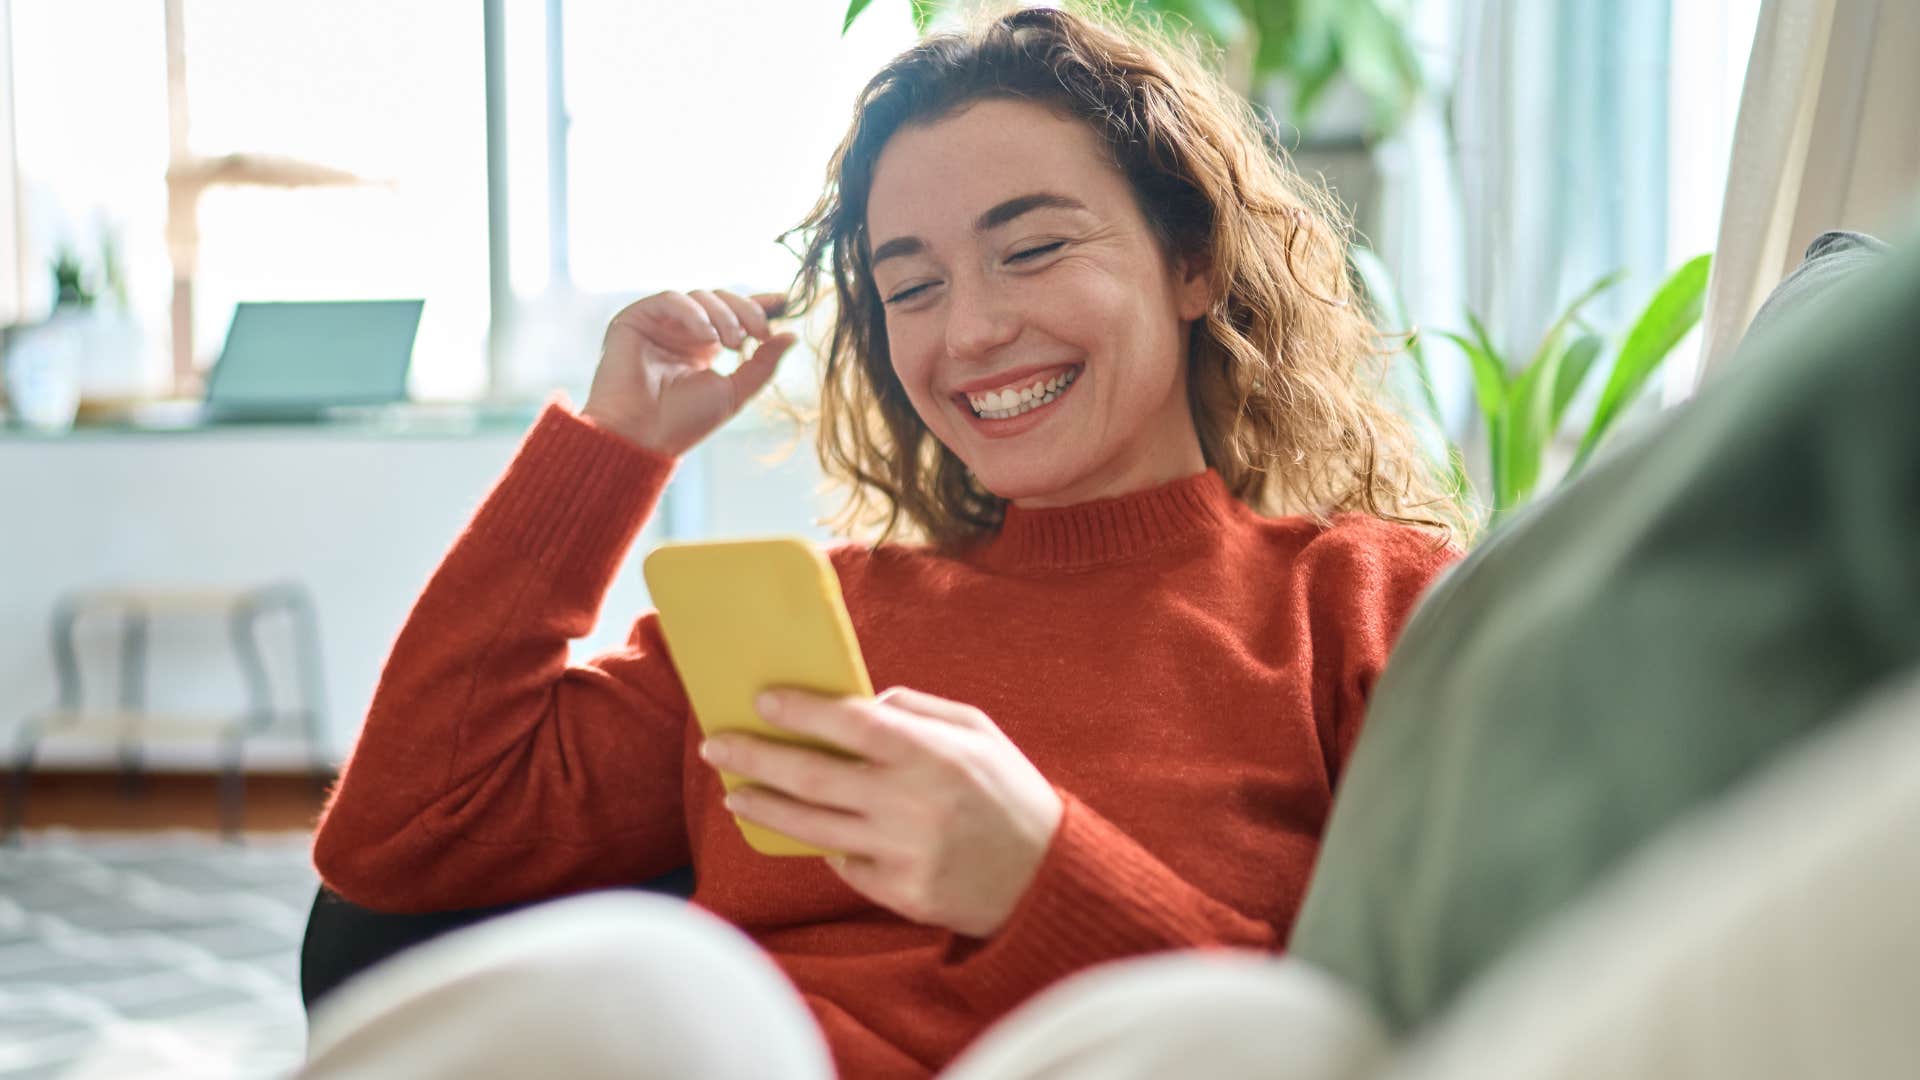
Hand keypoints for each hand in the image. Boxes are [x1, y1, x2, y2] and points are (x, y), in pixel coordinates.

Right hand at [581, 288, 795, 455]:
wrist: (642, 437)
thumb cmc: (684, 422)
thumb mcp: (735, 392)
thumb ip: (763, 364)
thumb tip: (792, 335)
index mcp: (704, 346)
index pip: (734, 314)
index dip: (759, 304)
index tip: (785, 301)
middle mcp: (682, 331)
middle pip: (721, 299)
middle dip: (746, 311)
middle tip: (760, 334)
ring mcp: (659, 323)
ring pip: (700, 296)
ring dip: (724, 315)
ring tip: (732, 344)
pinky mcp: (636, 318)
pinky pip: (671, 299)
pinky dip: (694, 313)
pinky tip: (708, 336)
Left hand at [699, 687, 1064, 938]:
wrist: (1047, 878)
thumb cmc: (1010, 792)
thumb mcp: (979, 732)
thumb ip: (918, 709)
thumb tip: (859, 701)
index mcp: (932, 753)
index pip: (850, 723)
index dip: (801, 710)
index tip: (762, 700)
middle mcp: (911, 803)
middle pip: (812, 776)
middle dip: (756, 757)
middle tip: (717, 745)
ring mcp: (902, 853)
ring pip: (812, 827)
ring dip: (764, 808)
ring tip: (733, 794)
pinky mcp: (899, 892)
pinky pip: (843, 864)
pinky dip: (825, 844)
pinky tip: (810, 831)